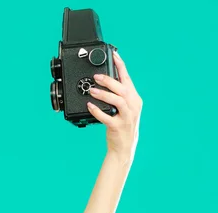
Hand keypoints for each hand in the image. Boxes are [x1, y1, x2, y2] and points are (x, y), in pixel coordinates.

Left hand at [87, 50, 142, 165]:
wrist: (124, 147)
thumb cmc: (122, 125)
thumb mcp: (124, 108)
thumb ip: (118, 95)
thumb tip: (105, 80)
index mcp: (134, 99)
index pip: (128, 79)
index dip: (121, 65)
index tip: (114, 54)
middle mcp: (133, 106)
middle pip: (123, 89)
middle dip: (109, 81)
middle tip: (96, 77)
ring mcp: (126, 117)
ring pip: (118, 101)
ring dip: (104, 94)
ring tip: (92, 91)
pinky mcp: (118, 127)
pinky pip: (107, 117)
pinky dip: (97, 111)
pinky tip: (90, 106)